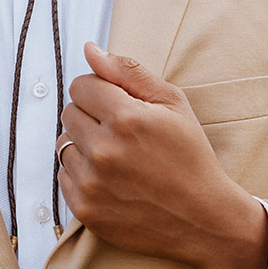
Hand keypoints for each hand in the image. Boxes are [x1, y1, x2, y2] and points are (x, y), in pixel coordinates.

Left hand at [58, 43, 267, 268]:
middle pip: (69, 112)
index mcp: (125, 118)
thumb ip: (127, 71)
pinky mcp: (84, 209)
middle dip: (92, 116)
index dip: (100, 91)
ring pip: (63, 144)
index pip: (81, 85)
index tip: (119, 105)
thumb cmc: (190, 156)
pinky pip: (64, 175)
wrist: (203, 219)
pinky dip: (82, 174)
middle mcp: (103, 151)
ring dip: (85, 146)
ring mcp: (91, 183)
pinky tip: (112, 179)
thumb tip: (89, 49)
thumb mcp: (172, 104)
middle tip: (123, 133)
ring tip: (119, 158)